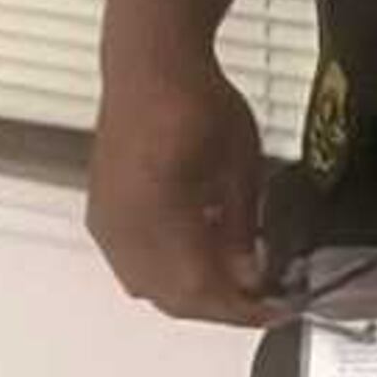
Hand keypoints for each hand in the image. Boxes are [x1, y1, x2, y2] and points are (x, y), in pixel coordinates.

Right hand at [87, 59, 277, 326]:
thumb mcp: (239, 165)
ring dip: (191, 291)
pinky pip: (131, 264)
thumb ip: (241, 227)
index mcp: (157, 215)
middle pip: (168, 296)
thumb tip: (249, 276)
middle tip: (260, 298)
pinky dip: (167, 272)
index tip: (275, 309)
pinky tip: (201, 253)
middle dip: (216, 306)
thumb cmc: (200, 102)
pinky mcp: (101, 213)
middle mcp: (120, 229)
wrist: (151, 66)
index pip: (198, 288)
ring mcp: (105, 223)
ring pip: (146, 286)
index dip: (238, 309)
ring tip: (236, 278)